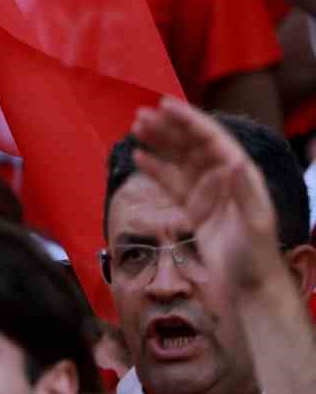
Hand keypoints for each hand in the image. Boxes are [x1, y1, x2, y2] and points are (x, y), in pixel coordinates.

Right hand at [130, 96, 285, 290]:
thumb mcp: (256, 223)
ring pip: (178, 161)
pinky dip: (155, 169)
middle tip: (141, 114)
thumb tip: (234, 160)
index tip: (166, 105)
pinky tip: (139, 158)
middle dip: (168, 128)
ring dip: (159, 144)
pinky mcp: (193, 210)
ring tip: (136, 128)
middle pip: (192, 145)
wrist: (249, 288)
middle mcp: (223, 179)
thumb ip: (245, 191)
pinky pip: (171, 183)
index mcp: (241, 175)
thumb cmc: (257, 256)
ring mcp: (206, 194)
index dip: (189, 121)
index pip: (212, 139)